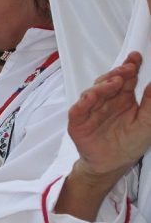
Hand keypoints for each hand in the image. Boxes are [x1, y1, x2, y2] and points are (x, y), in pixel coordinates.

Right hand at [68, 51, 150, 177]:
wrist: (113, 165)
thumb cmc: (129, 144)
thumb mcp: (148, 123)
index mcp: (123, 98)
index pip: (126, 78)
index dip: (130, 66)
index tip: (136, 57)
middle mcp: (107, 101)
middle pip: (109, 81)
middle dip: (117, 73)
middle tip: (127, 68)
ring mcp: (91, 110)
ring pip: (93, 91)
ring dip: (102, 85)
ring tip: (114, 82)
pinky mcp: (78, 122)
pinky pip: (78, 109)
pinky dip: (83, 103)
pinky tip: (91, 97)